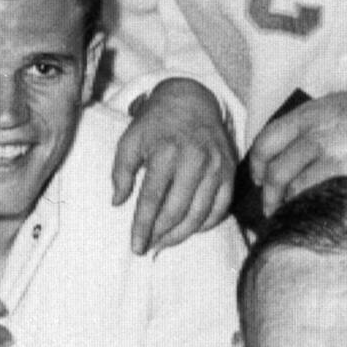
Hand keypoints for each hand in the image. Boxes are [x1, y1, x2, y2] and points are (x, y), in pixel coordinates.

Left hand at [110, 79, 234, 252]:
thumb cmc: (156, 123)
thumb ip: (121, 172)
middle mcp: (194, 160)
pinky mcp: (229, 170)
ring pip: (200, 213)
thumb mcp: (130, 140)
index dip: (143, 226)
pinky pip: (221, 206)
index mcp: (166, 152)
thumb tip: (117, 202)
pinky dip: (206, 223)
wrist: (192, 100)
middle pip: (177, 211)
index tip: (136, 246)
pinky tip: (190, 229)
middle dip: (161, 235)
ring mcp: (216, 166)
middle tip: (148, 247)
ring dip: (182, 235)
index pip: (152, 199)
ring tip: (164, 243)